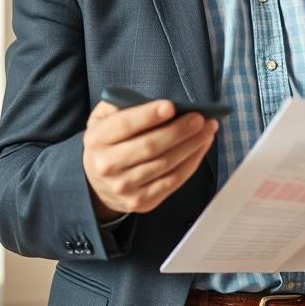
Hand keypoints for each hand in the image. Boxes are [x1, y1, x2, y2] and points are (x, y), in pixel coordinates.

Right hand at [83, 99, 218, 219]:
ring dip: (192, 145)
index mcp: (96, 139)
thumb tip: (159, 103)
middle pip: (150, 146)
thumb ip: (122, 105)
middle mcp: (107, 166)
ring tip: (208, 129)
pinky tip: (202, 147)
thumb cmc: (109, 141)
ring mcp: (124, 187)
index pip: (124, 125)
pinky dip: (192, 162)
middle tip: (200, 118)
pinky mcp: (141, 201)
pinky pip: (173, 181)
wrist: (97, 181)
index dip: (148, 115)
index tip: (171, 106)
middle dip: (179, 130)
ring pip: (165, 165)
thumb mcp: (104, 118)